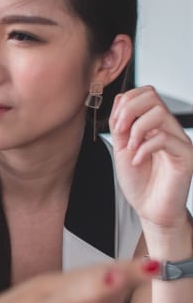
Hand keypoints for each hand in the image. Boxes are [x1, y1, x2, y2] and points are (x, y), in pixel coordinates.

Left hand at [109, 86, 192, 233]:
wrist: (150, 209)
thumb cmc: (138, 181)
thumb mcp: (122, 148)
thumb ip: (121, 125)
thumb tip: (121, 101)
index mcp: (154, 124)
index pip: (145, 93)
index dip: (126, 102)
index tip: (116, 124)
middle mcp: (169, 128)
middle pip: (153, 95)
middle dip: (129, 110)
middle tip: (120, 132)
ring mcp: (179, 140)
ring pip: (160, 113)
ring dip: (137, 129)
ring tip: (130, 148)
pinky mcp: (186, 156)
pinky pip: (165, 138)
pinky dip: (144, 148)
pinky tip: (137, 161)